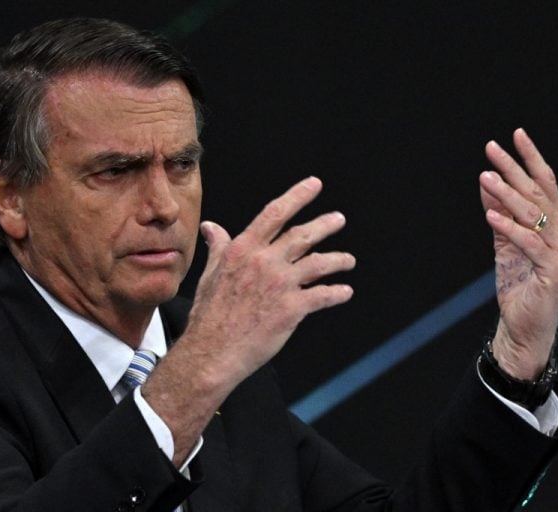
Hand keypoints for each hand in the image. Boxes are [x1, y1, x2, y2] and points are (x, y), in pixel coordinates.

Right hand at [143, 176, 354, 463]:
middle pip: (303, 234)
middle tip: (338, 219)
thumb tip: (213, 227)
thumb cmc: (209, 315)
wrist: (213, 351)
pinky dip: (338, 293)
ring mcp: (280, 284)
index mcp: (243, 249)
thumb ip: (219, 247)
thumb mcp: (210, 274)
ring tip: (348, 260)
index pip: (275, 213)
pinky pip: (323, 295)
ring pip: (319, 262)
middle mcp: (264, 261)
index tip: (313, 185)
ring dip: (338, 259)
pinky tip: (344, 292)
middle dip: (325, 224)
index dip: (297, 196)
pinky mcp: (293, 308)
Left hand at [479, 128, 557, 379]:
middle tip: (492, 149)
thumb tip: (487, 181)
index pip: (545, 183)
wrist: (525, 324)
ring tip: (485, 177)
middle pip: (538, 193)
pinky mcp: (553, 271)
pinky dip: (509, 228)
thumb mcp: (504, 242)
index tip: (516, 135)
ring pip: (534, 215)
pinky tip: (490, 216)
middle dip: (515, 169)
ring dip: (507, 195)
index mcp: (556, 223)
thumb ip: (499, 213)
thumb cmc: (518, 282)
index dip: (531, 158)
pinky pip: (528, 244)